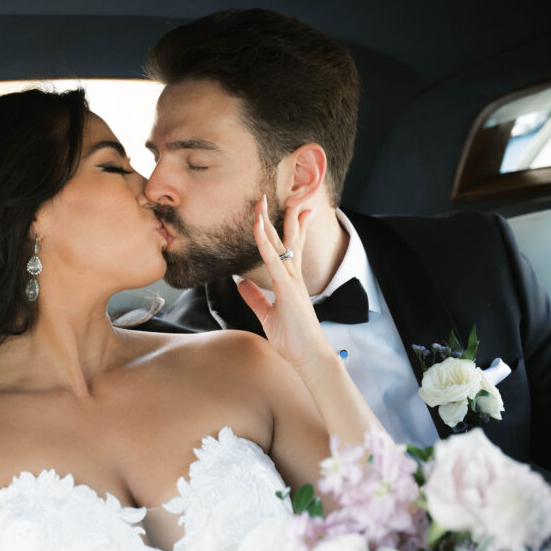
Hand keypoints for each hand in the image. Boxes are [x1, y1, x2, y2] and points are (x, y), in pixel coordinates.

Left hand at [237, 196, 331, 370]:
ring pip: (281, 244)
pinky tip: (258, 229)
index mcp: (291, 280)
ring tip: (263, 202)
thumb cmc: (293, 338)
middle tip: (270, 194)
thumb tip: (242, 284)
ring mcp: (292, 281)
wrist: (308, 356)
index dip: (291, 225)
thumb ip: (256, 298)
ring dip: (270, 222)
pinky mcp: (287, 289)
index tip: (292, 206)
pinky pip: (274, 261)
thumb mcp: (267, 315)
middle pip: (287, 238)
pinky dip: (265, 244)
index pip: (290, 246)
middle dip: (281, 215)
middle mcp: (293, 275)